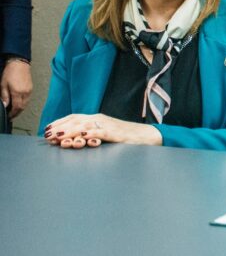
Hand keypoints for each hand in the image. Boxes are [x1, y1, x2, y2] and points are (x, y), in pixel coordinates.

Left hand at [1, 59, 32, 117]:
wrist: (19, 64)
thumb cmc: (10, 72)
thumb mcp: (3, 84)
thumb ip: (4, 96)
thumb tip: (5, 105)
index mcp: (18, 92)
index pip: (16, 107)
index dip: (13, 113)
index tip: (9, 116)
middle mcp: (25, 93)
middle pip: (22, 107)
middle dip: (17, 112)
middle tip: (11, 115)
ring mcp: (29, 91)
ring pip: (26, 104)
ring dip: (20, 108)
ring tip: (14, 109)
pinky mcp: (31, 89)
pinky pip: (28, 99)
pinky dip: (23, 103)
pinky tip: (19, 102)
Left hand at [43, 113, 162, 148]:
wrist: (147, 135)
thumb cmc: (126, 137)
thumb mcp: (105, 133)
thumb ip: (91, 134)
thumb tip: (74, 138)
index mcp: (97, 118)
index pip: (74, 118)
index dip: (59, 122)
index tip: (47, 129)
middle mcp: (100, 119)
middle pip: (76, 121)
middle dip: (60, 128)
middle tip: (48, 135)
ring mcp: (108, 126)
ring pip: (86, 126)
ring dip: (71, 131)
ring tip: (59, 137)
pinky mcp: (116, 133)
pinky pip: (101, 132)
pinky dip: (91, 134)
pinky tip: (82, 136)